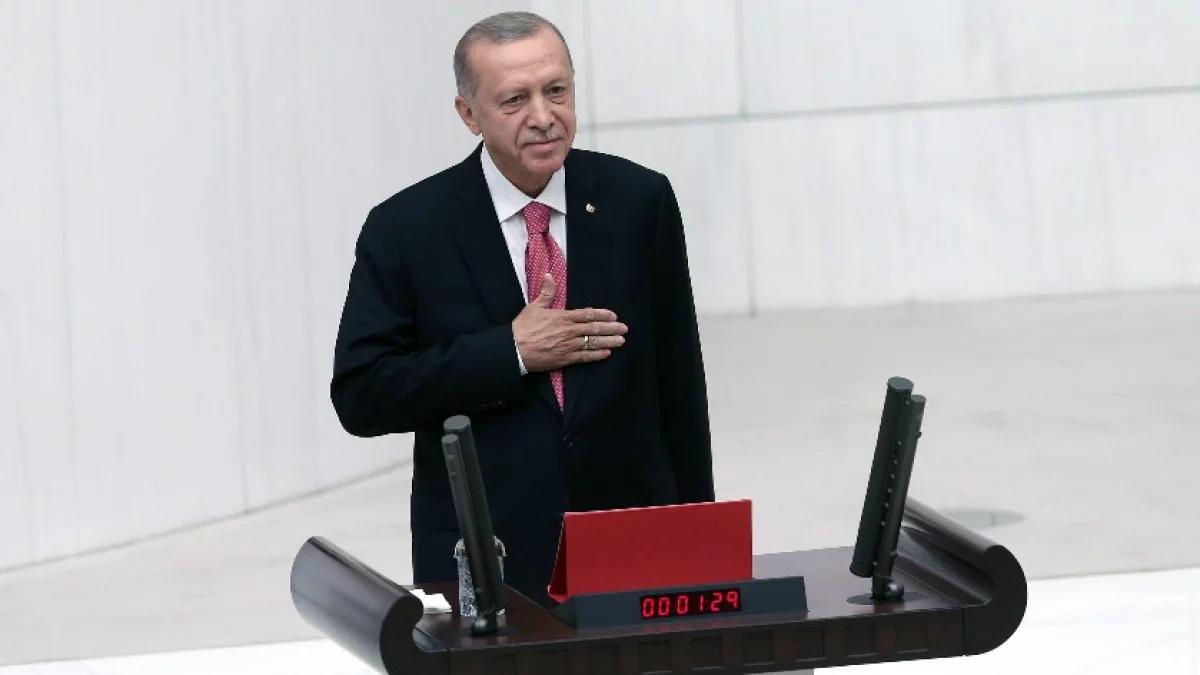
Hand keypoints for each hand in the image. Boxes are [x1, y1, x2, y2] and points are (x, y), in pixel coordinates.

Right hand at [512, 273, 626, 371]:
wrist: (514, 350)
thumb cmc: (522, 328)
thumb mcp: (533, 307)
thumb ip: (546, 292)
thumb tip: (548, 275)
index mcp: (563, 317)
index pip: (587, 314)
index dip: (602, 315)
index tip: (613, 316)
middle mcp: (569, 331)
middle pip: (594, 328)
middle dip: (611, 328)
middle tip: (624, 328)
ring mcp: (568, 346)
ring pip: (593, 342)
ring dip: (608, 341)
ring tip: (621, 341)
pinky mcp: (565, 359)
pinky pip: (584, 357)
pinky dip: (596, 355)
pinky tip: (606, 353)